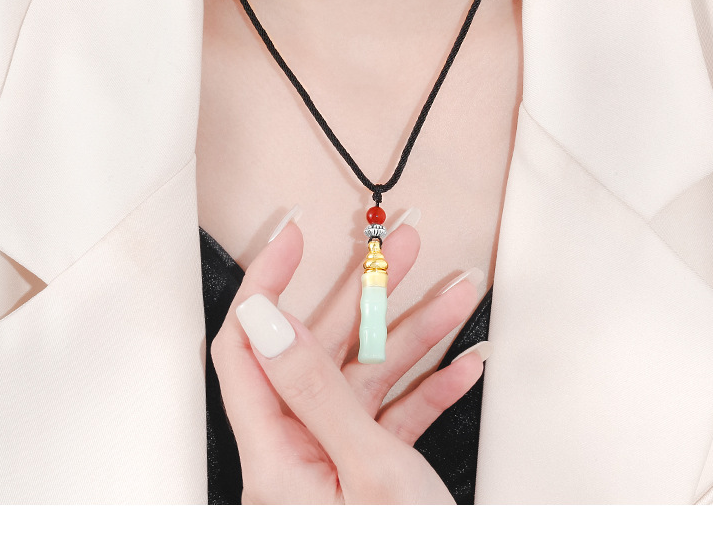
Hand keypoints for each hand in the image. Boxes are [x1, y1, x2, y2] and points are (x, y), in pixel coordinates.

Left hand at [211, 210, 485, 503]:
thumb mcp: (367, 471)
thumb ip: (314, 389)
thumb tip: (263, 318)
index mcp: (273, 457)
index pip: (246, 347)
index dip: (266, 282)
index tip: (296, 235)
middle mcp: (296, 457)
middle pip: (322, 351)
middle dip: (370, 293)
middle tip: (402, 244)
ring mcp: (337, 466)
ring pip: (369, 379)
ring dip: (416, 334)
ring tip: (458, 289)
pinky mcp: (372, 478)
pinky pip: (396, 417)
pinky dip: (431, 389)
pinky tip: (466, 363)